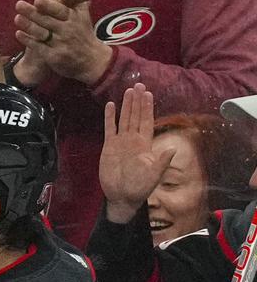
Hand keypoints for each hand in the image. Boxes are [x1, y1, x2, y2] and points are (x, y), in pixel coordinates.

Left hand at [14, 0, 112, 85]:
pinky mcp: (53, 56)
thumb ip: (76, 3)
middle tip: (19, 5)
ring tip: (17, 18)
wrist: (91, 61)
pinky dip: (28, 40)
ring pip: (41, 33)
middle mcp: (66, 30)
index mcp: (73, 18)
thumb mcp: (82, 17)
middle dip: (32, 13)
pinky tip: (18, 33)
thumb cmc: (83, 35)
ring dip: (28, 25)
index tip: (37, 0)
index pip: (59, 10)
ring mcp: (59, 44)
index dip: (48, 6)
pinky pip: (38, 46)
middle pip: (46, 20)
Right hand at [99, 84, 173, 223]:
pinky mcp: (109, 147)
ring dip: (126, 105)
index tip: (148, 94)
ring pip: (124, 119)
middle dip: (138, 101)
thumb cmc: (140, 187)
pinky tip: (111, 106)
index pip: (147, 121)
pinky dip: (110, 117)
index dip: (148, 107)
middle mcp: (133, 140)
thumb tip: (172, 148)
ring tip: (128, 90)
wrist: (122, 196)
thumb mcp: (154, 174)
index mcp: (145, 144)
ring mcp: (121, 142)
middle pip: (136, 116)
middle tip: (138, 84)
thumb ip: (162, 161)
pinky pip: (110, 129)